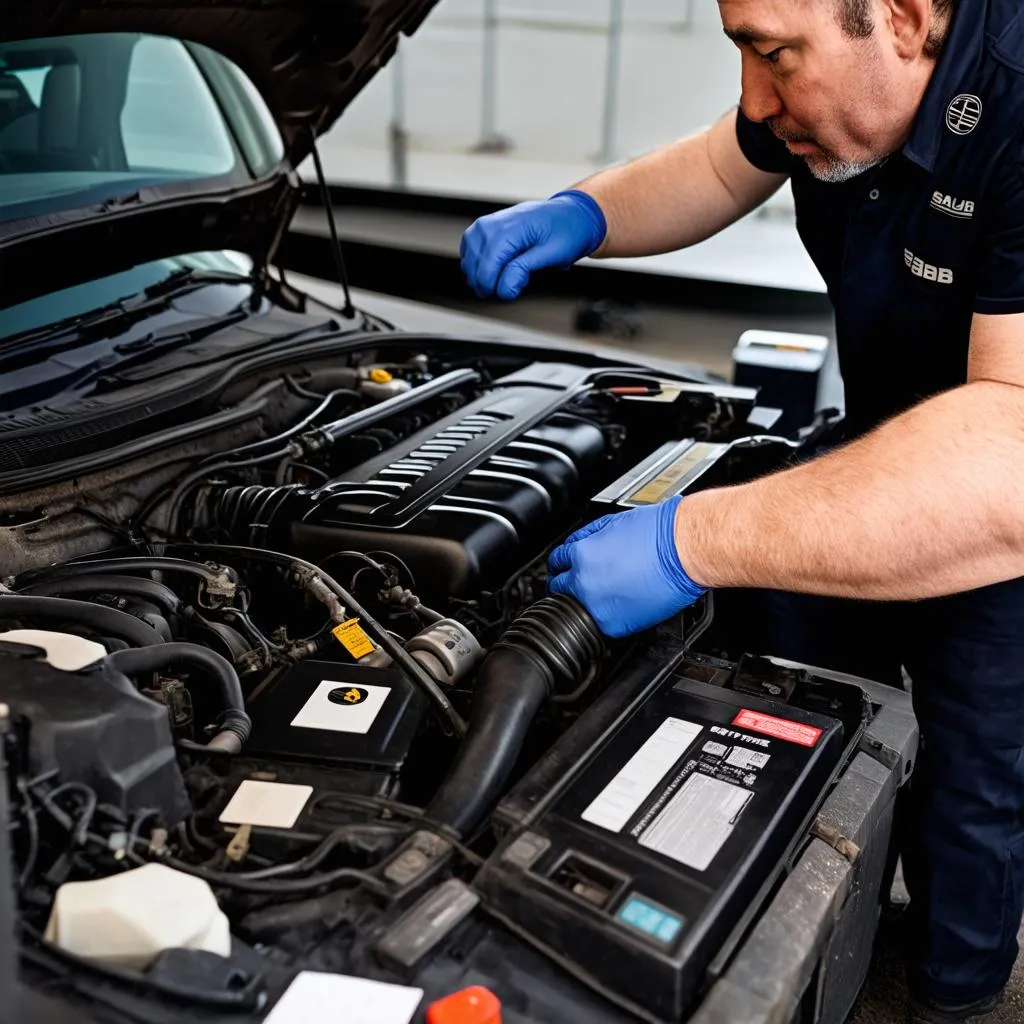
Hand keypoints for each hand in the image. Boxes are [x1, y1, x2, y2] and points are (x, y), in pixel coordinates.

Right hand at [460, 190, 606, 300]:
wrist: (568, 214)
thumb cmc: (565, 231)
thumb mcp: (552, 253)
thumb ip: (524, 269)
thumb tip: (504, 288)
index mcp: (510, 228)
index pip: (488, 265)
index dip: (494, 286)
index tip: (508, 295)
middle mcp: (493, 224)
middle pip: (476, 265)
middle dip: (489, 284)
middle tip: (509, 287)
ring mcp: (486, 225)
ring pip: (469, 260)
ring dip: (482, 276)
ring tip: (505, 276)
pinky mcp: (483, 228)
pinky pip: (470, 252)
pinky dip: (478, 265)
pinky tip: (494, 269)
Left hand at [548, 496, 706, 637]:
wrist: (685, 552)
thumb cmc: (659, 534)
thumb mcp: (613, 522)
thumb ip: (588, 536)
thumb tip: (577, 544)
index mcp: (582, 555)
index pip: (556, 563)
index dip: (560, 563)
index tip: (563, 567)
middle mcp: (584, 583)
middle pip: (559, 587)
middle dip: (564, 582)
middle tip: (574, 582)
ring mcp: (598, 606)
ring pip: (574, 608)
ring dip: (581, 601)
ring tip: (598, 594)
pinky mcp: (615, 625)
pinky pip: (598, 622)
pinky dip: (602, 615)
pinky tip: (613, 604)